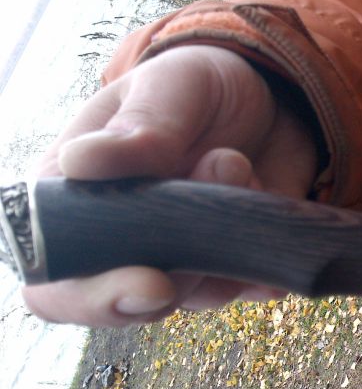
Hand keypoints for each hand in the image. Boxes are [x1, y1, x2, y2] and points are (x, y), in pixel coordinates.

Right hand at [22, 45, 318, 325]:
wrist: (266, 97)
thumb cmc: (195, 89)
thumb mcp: (170, 85)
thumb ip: (140, 125)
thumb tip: (83, 163)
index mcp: (76, 203)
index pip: (57, 283)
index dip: (92, 299)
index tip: (153, 283)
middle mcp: (122, 245)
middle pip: (133, 303)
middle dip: (185, 270)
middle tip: (218, 188)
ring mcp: (180, 261)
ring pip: (200, 295)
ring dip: (229, 243)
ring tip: (242, 164)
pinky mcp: (231, 266)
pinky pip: (247, 287)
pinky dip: (266, 267)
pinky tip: (276, 232)